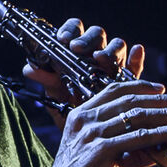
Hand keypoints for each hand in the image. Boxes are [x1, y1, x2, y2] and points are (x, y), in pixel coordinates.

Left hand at [22, 18, 144, 110]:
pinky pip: (136, 66)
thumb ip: (46, 81)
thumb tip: (29, 68)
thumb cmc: (69, 111)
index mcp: (76, 53)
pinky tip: (137, 51)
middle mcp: (96, 54)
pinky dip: (137, 58)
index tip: (63, 40)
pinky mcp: (131, 81)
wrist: (86, 137)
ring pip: (117, 46)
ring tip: (100, 59)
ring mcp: (115, 66)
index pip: (75, 30)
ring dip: (110, 50)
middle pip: (97, 35)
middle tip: (77, 49)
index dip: (71, 30)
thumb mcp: (55, 97)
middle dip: (87, 39)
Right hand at [33, 79, 166, 166]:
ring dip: (165, 114)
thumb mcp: (102, 156)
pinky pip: (137, 137)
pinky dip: (159, 133)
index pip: (115, 90)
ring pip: (136, 116)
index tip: (161, 90)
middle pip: (130, 100)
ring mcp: (92, 133)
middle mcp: (85, 119)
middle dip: (160, 100)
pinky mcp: (100, 150)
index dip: (141, 86)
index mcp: (81, 114)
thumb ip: (127, 150)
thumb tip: (154, 149)